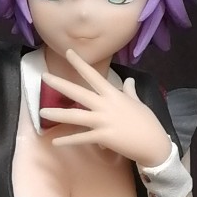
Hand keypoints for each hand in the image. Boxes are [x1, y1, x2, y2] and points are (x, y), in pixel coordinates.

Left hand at [40, 48, 173, 166]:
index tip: (69, 52)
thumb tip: (128, 81)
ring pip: (76, 116)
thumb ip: (129, 91)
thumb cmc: (147, 123)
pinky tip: (55, 142)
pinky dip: (67, 140)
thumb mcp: (138, 103)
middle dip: (60, 84)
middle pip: (79, 93)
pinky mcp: (103, 137)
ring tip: (42, 112)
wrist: (154, 144)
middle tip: (44, 76)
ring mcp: (104, 121)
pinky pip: (81, 138)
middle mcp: (106, 105)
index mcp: (113, 95)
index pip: (94, 76)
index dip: (80, 64)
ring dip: (58, 114)